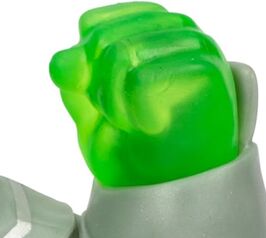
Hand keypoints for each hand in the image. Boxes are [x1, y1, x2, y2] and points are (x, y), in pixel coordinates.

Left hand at [50, 2, 238, 186]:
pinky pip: (144, 78)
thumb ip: (75, 86)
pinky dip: (135, 109)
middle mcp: (168, 27)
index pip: (92, 25)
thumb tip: (59, 60)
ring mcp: (191, 43)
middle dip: (96, 90)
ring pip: (122, 54)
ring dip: (115, 103)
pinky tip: (150, 125)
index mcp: (140, 28)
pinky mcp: (206, 66)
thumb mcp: (89, 117)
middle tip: (115, 119)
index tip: (93, 100)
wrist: (169, 186)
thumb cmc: (133, 146)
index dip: (81, 67)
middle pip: (103, 40)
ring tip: (133, 124)